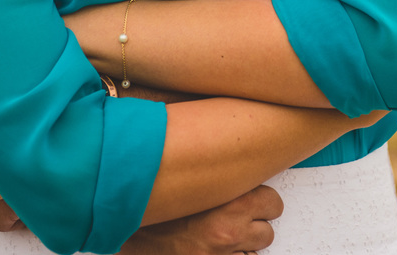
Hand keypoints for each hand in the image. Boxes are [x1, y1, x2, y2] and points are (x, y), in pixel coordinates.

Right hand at [119, 184, 282, 254]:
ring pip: (256, 250)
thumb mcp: (188, 178)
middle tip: (237, 218)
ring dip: (244, 243)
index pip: (272, 201)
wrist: (125, 231)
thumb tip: (230, 151)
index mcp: (228, 199)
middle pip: (267, 228)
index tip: (251, 198)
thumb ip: (213, 170)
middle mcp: (229, 229)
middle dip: (254, 223)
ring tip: (224, 234)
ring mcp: (222, 253)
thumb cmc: (153, 203)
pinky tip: (216, 248)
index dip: (261, 200)